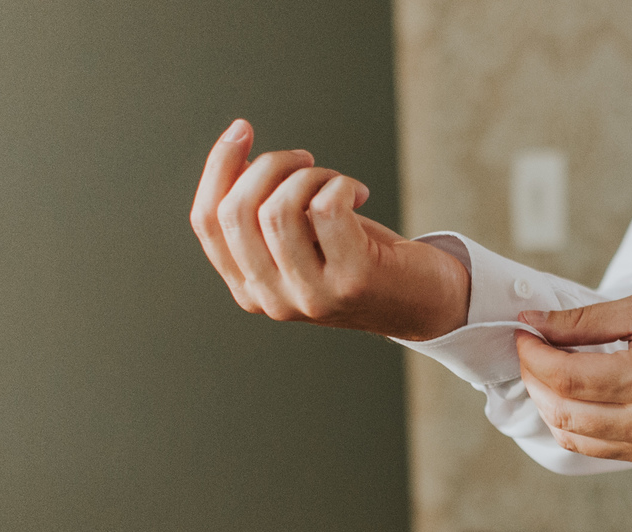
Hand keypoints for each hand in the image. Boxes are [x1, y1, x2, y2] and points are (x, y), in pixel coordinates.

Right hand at [189, 119, 469, 340]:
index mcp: (248, 288)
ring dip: (309, 175)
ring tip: (336, 180)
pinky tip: (360, 192)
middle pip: (235, 212)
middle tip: (307, 159)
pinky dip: (341, 183)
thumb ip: (264, 211)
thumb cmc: (360, 257)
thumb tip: (236, 159)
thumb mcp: (302, 235)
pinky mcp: (352, 279)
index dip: (218, 167)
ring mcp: (311, 295)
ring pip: (278, 208)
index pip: (205, 221)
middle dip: (270, 165)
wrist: (425, 301)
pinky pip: (326, 206)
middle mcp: (272, 299)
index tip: (241, 129)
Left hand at [514, 291, 631, 466]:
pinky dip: (575, 426)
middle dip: (534, 379)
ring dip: (549, 406)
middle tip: (531, 351)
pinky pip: (597, 450)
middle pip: (560, 412)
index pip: (563, 377)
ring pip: (572, 438)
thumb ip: (586, 321)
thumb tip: (534, 322)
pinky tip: (575, 398)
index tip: (524, 332)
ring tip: (548, 374)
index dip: (531, 354)